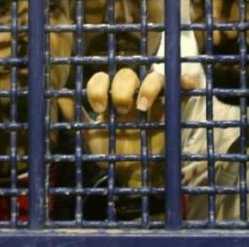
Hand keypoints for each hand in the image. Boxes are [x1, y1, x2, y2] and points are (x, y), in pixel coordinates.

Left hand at [77, 68, 196, 186]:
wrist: (130, 174)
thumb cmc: (110, 152)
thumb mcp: (89, 137)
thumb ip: (76, 117)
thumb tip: (61, 97)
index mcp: (108, 97)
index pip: (102, 78)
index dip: (98, 87)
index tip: (99, 108)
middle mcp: (130, 94)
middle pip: (127, 73)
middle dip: (121, 88)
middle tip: (120, 111)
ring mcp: (152, 100)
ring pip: (153, 77)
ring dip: (148, 87)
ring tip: (142, 107)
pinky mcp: (171, 108)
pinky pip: (180, 90)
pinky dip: (184, 82)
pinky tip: (187, 84)